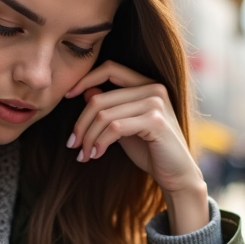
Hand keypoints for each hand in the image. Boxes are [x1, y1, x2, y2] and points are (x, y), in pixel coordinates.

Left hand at [65, 62, 208, 234]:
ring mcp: (156, 104)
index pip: (110, 68)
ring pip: (104, 115)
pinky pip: (114, 128)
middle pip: (100, 99)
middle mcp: (153, 88)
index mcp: (146, 84)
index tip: (67, 96)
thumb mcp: (124, 126)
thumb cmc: (150, 151)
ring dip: (88, 138)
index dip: (85, 79)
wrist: (177, 174)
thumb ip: (109, 108)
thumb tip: (85, 91)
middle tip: (72, 144)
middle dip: (80, 124)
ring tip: (83, 154)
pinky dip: (100, 143)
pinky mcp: (155, 122)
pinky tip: (96, 155)